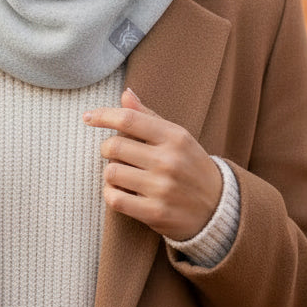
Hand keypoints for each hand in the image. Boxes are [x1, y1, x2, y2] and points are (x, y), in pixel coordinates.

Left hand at [84, 88, 222, 240]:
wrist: (218, 209)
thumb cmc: (190, 166)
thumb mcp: (177, 137)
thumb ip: (148, 116)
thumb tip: (125, 94)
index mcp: (174, 137)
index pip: (129, 119)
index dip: (103, 116)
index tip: (88, 117)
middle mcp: (169, 161)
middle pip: (114, 146)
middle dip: (107, 148)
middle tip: (115, 154)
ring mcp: (162, 188)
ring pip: (111, 172)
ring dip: (110, 173)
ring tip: (122, 174)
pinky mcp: (155, 213)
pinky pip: (115, 199)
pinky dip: (110, 193)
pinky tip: (120, 191)